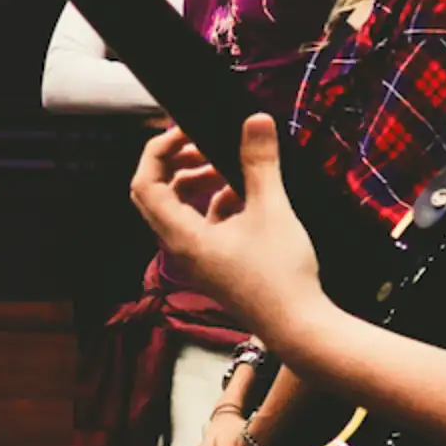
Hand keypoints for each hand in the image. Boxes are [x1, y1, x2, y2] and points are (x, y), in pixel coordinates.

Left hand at [130, 115, 324, 342]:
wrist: (299, 326)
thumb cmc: (281, 273)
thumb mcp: (271, 209)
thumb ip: (259, 163)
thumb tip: (255, 120)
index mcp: (182, 236)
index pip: (145, 184)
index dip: (159, 151)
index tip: (187, 131)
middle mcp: (181, 249)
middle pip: (159, 194)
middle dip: (179, 164)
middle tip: (208, 145)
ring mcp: (198, 259)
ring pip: (182, 209)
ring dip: (201, 182)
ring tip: (232, 169)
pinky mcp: (217, 264)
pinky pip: (203, 225)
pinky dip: (218, 204)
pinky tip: (248, 196)